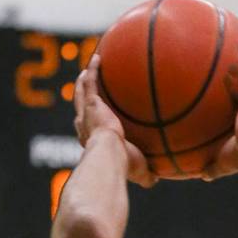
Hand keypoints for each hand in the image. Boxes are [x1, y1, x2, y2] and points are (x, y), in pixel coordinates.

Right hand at [73, 55, 157, 188]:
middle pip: (81, 109)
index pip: (87, 131)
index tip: (91, 120)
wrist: (111, 154)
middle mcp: (86, 126)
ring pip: (82, 93)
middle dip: (81, 99)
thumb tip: (156, 179)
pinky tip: (98, 58)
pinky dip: (93, 70)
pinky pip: (92, 81)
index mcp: (92, 142)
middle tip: (84, 90)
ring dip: (83, 82)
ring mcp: (87, 113)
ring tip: (86, 72)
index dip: (88, 125)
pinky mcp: (92, 103)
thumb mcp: (137, 172)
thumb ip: (146, 175)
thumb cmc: (123, 166)